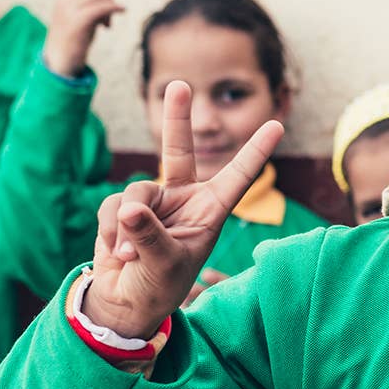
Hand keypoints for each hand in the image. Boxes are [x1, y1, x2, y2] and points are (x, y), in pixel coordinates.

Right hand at [43, 0, 124, 77]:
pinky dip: (113, 9)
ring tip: (107, 26)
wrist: (58, 63)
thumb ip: (95, 9)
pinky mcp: (78, 20)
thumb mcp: (85, 22)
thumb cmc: (74, 43)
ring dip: (110, 10)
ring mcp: (70, 8)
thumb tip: (115, 5)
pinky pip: (102, 7)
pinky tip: (119, 13)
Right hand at [81, 82, 282, 338]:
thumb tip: (128, 210)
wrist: (125, 302)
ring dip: (129, 222)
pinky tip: (118, 253)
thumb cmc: (159, 287)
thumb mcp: (164, 265)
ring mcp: (153, 202)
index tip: (278, 124)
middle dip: (177, 119)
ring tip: (130, 253)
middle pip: (179, 151)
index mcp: (210, 211)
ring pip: (136, 191)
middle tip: (178, 86)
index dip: (256, 151)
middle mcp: (184, 200)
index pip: (238, 177)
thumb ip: (149, 236)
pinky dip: (111, 230)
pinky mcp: (122, 208)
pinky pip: (113, 207)